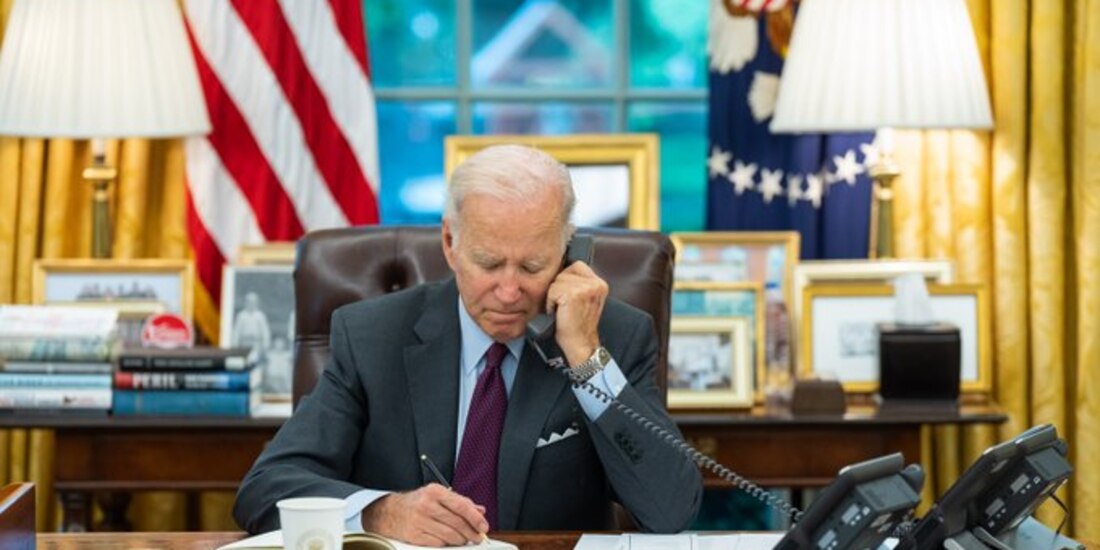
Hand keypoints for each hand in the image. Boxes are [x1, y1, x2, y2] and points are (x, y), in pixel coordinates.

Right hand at [361, 484, 487, 546]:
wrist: (389, 513)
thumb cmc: (416, 503)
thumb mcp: (437, 496)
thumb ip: (460, 502)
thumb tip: (479, 511)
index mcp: (434, 491)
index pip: (461, 506)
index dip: (475, 518)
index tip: (483, 526)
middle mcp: (426, 505)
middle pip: (457, 523)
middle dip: (471, 532)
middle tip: (478, 537)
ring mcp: (419, 521)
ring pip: (450, 535)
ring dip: (461, 540)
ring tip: (465, 539)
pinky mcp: (414, 535)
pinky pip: (438, 543)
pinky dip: (447, 544)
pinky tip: (449, 541)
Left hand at [546, 261, 607, 366]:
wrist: (580, 344)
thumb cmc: (578, 324)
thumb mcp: (585, 299)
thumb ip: (579, 283)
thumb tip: (561, 268)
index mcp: (600, 283)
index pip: (576, 265)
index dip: (566, 280)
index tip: (569, 297)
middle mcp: (596, 284)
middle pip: (564, 272)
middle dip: (559, 288)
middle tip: (565, 305)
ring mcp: (586, 288)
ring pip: (557, 280)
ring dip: (554, 296)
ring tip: (562, 309)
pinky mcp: (574, 295)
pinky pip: (552, 290)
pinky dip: (550, 302)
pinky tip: (558, 312)